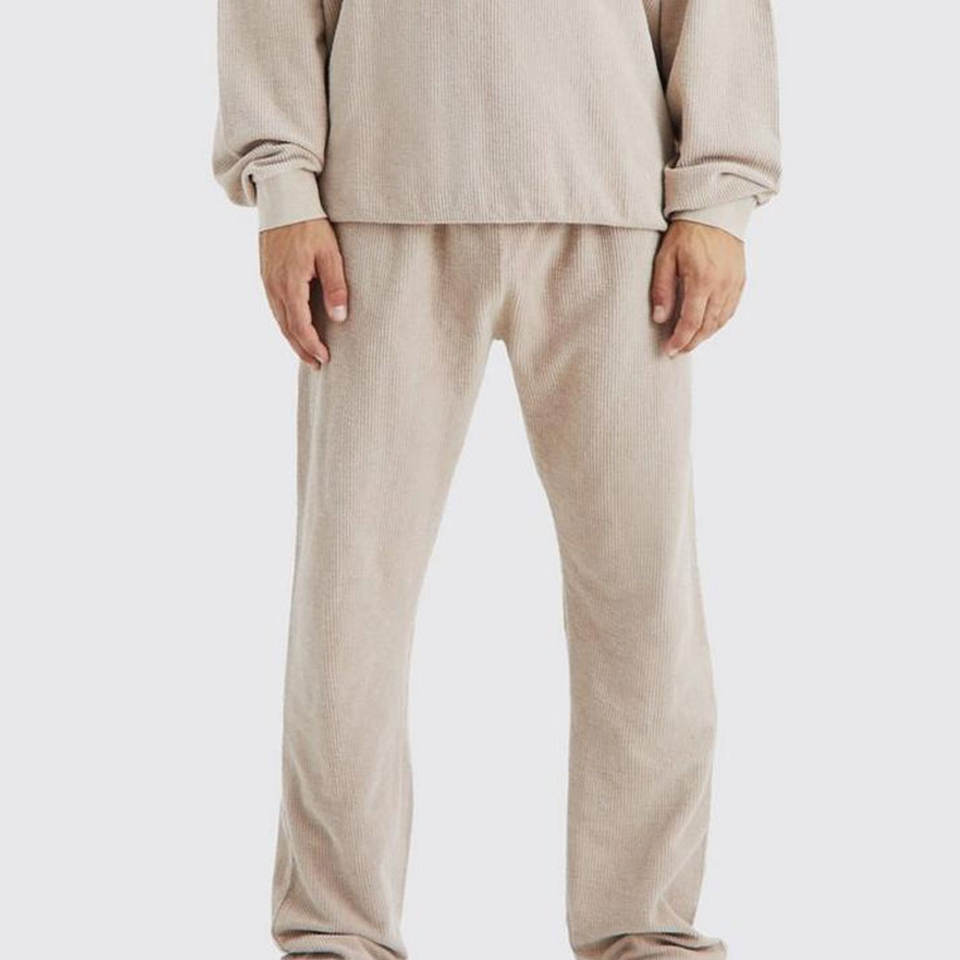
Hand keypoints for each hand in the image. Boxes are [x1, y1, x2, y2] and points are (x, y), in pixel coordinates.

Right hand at [259, 218, 348, 366]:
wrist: (283, 199)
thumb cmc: (310, 225)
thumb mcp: (330, 254)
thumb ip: (335, 286)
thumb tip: (339, 318)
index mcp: (290, 284)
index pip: (300, 326)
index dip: (312, 345)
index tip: (325, 358)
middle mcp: (274, 286)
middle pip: (287, 328)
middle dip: (302, 349)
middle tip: (317, 365)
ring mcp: (267, 281)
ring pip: (279, 319)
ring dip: (292, 338)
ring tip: (307, 352)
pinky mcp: (266, 275)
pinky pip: (274, 307)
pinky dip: (285, 323)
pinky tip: (294, 328)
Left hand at [651, 221, 745, 355]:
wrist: (714, 212)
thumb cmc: (685, 233)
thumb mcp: (665, 258)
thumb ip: (662, 289)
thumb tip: (660, 318)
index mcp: (702, 280)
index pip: (691, 321)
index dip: (681, 340)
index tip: (670, 351)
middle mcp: (722, 285)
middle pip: (708, 326)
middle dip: (692, 342)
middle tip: (678, 350)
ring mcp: (734, 283)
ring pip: (721, 320)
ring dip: (706, 335)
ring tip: (691, 341)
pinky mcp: (741, 279)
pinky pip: (731, 309)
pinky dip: (719, 322)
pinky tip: (708, 326)